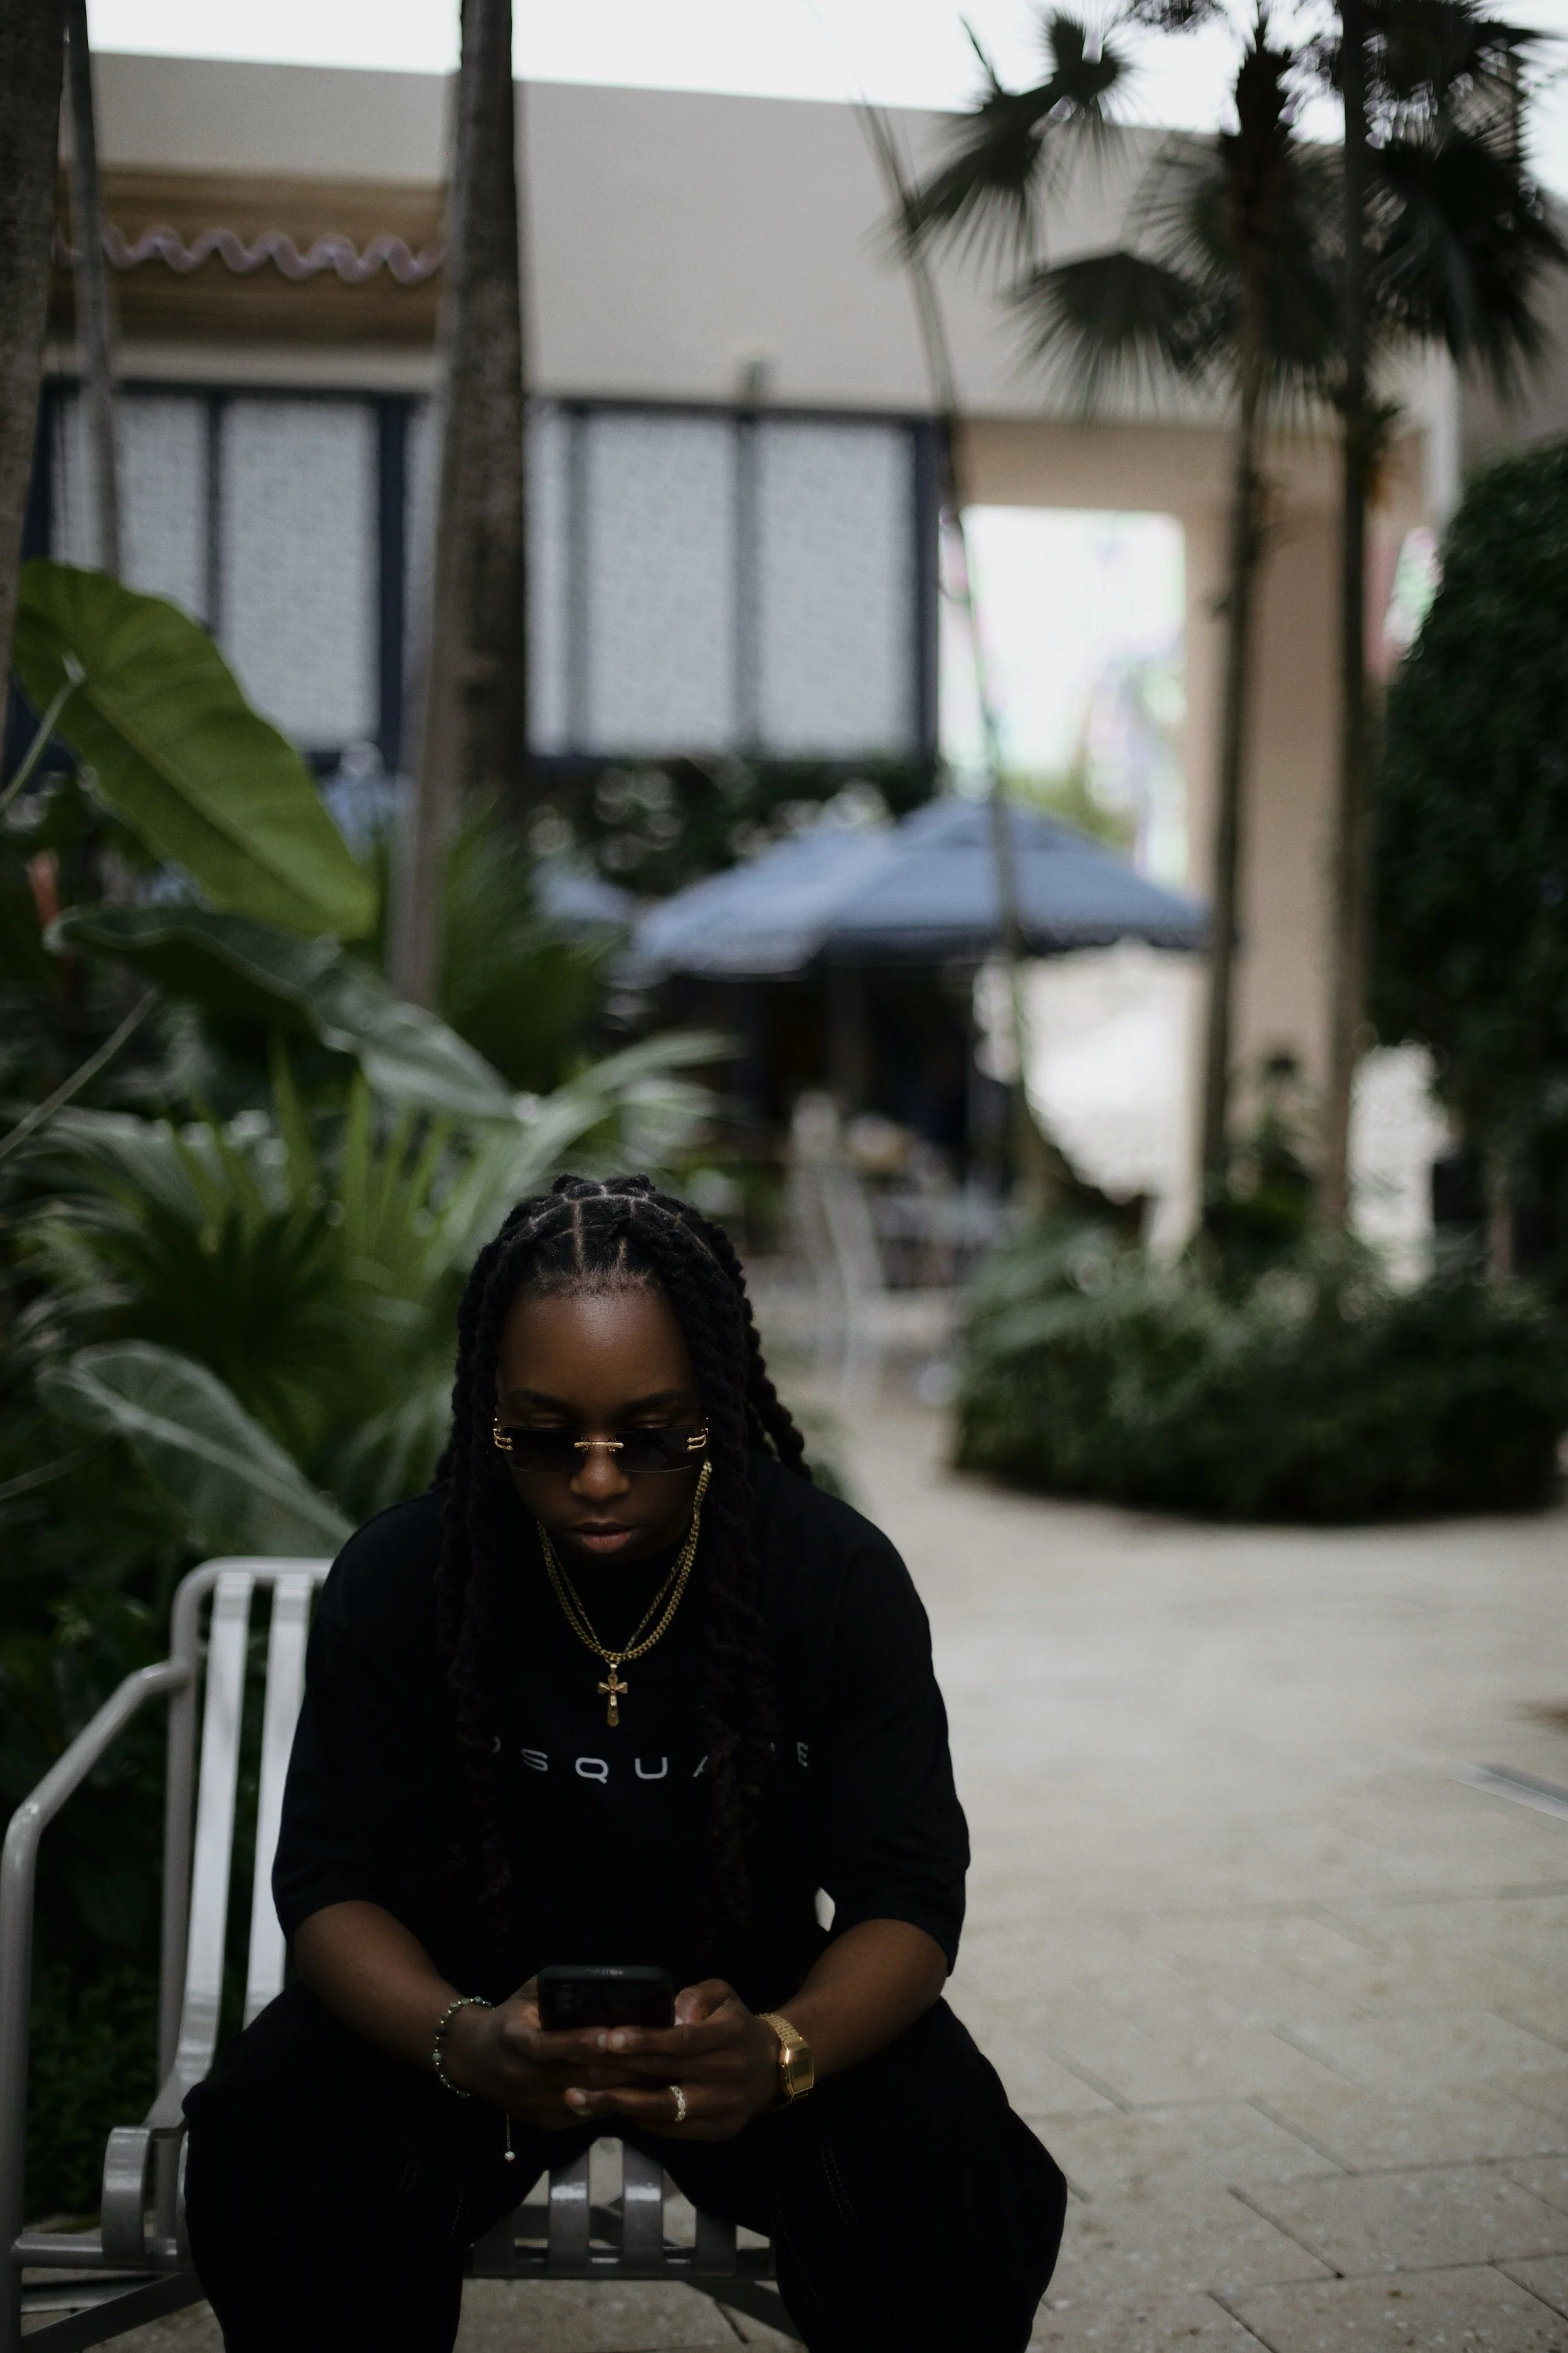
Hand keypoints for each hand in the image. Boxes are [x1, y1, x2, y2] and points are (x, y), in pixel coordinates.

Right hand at [440, 1977, 642, 2130]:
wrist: (473, 2058)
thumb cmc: (511, 2016)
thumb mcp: (527, 1994)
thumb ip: (558, 1989)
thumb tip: (606, 1984)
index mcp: (515, 2041)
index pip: (549, 2046)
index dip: (581, 2042)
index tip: (613, 2034)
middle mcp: (523, 2078)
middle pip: (577, 2076)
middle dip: (618, 2066)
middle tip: (654, 2053)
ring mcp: (534, 2106)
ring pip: (586, 2099)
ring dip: (622, 2087)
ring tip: (655, 2073)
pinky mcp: (545, 2123)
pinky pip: (584, 2115)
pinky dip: (611, 2103)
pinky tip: (638, 2091)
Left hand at [559, 1979, 780, 2142]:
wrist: (771, 2067)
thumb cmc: (734, 2024)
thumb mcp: (723, 1995)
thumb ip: (697, 1996)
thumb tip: (673, 2012)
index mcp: (729, 2035)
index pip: (681, 2041)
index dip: (643, 2040)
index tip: (606, 2039)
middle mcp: (727, 2074)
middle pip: (664, 2074)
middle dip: (616, 2070)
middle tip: (573, 2066)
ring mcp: (723, 2107)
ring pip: (662, 2109)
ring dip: (616, 2103)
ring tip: (576, 2097)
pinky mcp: (718, 2131)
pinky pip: (671, 2129)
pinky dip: (639, 2120)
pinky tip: (609, 2108)